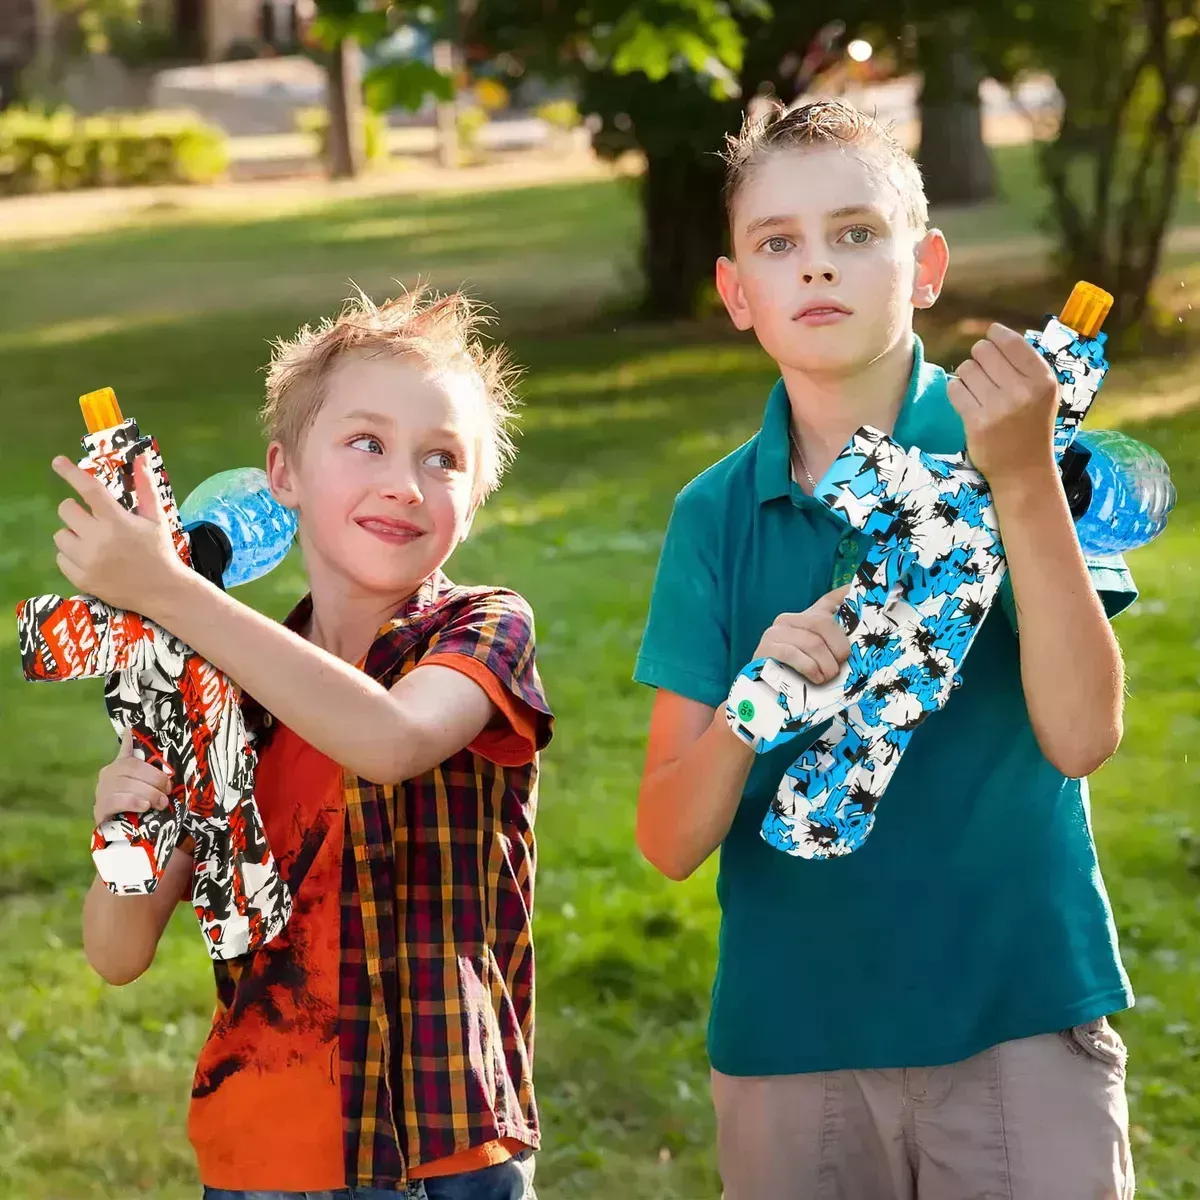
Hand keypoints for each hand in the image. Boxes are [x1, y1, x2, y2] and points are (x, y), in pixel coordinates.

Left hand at [51, 452, 187, 620]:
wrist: (163, 591)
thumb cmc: (159, 551)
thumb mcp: (156, 518)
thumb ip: (145, 487)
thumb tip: (141, 457)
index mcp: (118, 521)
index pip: (89, 490)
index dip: (71, 473)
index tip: (58, 462)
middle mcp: (99, 539)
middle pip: (66, 510)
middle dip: (76, 511)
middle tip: (93, 520)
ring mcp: (88, 560)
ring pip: (60, 535)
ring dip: (73, 535)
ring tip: (94, 543)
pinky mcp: (81, 578)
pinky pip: (61, 558)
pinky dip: (72, 556)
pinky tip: (92, 560)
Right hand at [94, 728, 173, 824]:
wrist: (117, 830)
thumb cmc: (134, 801)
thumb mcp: (141, 782)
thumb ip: (143, 765)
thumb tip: (130, 731)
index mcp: (118, 766)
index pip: (132, 757)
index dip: (143, 757)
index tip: (157, 762)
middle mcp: (107, 776)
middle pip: (132, 771)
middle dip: (155, 780)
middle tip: (167, 792)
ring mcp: (100, 792)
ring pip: (126, 785)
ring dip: (149, 793)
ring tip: (161, 803)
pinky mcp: (99, 809)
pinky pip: (117, 801)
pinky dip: (134, 802)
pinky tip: (145, 806)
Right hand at [753, 585, 851, 684]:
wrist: (765, 692)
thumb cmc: (800, 676)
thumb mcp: (821, 659)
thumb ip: (837, 646)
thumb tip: (862, 641)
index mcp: (806, 618)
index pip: (829, 600)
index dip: (845, 595)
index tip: (856, 590)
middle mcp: (789, 619)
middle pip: (823, 623)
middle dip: (838, 648)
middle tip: (839, 666)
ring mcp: (775, 632)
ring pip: (812, 642)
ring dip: (825, 665)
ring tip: (827, 677)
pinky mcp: (766, 648)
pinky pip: (793, 654)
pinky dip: (809, 668)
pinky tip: (815, 678)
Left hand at [947, 323, 1059, 484]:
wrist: (1024, 470)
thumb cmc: (1031, 426)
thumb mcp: (1043, 393)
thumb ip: (1026, 365)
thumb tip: (996, 334)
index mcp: (1043, 380)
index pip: (1011, 342)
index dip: (995, 334)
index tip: (990, 337)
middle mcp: (1022, 391)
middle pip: (983, 351)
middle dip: (979, 357)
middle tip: (983, 371)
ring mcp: (999, 407)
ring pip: (966, 369)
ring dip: (967, 375)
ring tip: (977, 390)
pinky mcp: (977, 422)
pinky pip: (954, 389)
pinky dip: (956, 390)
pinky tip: (967, 400)